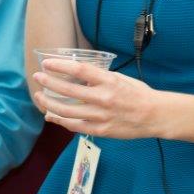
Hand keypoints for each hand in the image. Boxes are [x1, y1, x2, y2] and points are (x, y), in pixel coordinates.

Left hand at [32, 59, 167, 139]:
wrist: (155, 115)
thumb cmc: (137, 94)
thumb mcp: (119, 78)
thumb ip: (98, 78)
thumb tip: (76, 75)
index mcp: (109, 81)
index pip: (79, 70)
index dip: (60, 66)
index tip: (47, 63)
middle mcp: (103, 98)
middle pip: (68, 90)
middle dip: (49, 83)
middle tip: (38, 77)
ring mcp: (101, 116)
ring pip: (66, 111)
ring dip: (49, 103)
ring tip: (39, 96)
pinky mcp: (100, 130)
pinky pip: (74, 126)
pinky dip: (60, 121)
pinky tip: (51, 115)